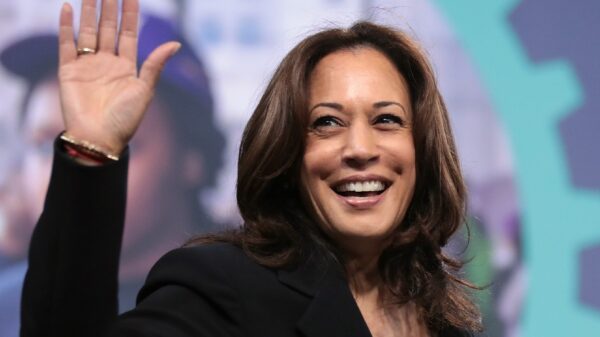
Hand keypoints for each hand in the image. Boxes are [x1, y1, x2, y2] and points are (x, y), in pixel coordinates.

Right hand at [58, 0, 180, 154]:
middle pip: (108, 27)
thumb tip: (176, 44)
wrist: (99, 139)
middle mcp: (107, 62)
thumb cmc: (126, 120)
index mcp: (127, 66)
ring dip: (88, 11)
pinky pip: (66, 43)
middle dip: (109, 7)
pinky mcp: (68, 71)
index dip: (130, 14)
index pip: (129, 33)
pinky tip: (68, 8)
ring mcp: (87, 65)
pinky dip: (66, 26)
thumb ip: (155, 64)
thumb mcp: (145, 90)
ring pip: (87, 31)